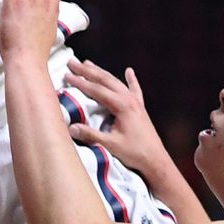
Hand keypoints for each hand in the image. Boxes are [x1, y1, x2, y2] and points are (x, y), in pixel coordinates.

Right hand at [63, 58, 166, 179]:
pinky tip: (130, 71)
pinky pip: (134, 89)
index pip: (96, 90)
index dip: (80, 82)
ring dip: (101, 72)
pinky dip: (131, 80)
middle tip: (72, 62)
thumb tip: (71, 128)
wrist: (156, 160)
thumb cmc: (135, 153)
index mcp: (122, 105)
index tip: (66, 75)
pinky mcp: (140, 108)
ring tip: (88, 63)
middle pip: (105, 80)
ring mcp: (136, 102)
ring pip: (116, 82)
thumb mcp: (111, 145)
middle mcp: (129, 99)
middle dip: (87, 71)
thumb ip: (91, 135)